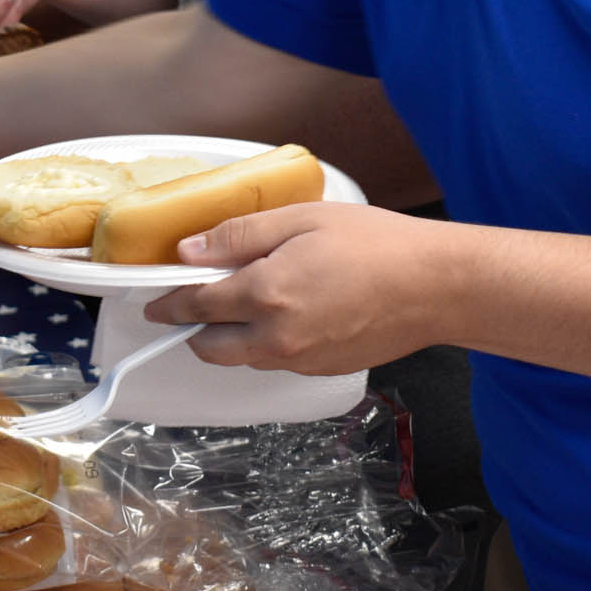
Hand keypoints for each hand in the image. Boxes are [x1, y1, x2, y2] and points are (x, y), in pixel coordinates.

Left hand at [145, 203, 450, 374]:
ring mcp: (300, 359)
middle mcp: (277, 336)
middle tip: (194, 302)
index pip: (196, 304)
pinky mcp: (321, 370)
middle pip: (208, 347)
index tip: (154, 300)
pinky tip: (288, 313)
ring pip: (241, 358)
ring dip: (229, 338)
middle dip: (193, 327)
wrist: (437, 287)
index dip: (168, 300)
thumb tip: (191, 252)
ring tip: (247, 301)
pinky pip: (275, 361)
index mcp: (266, 293)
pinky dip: (266, 343)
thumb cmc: (377, 244)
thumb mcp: (302, 219)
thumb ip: (239, 237)